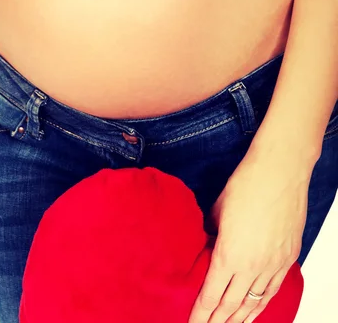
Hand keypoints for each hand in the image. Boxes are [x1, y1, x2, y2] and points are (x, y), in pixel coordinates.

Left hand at [188, 145, 310, 322]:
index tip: (193, 322)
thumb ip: (212, 234)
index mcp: (229, 254)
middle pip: (232, 305)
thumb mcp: (217, 211)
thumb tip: (209, 244)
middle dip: (217, 320)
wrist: (279, 173)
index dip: (201, 312)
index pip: (211, 294)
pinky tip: (255, 311)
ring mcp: (273, 263)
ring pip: (255, 302)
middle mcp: (252, 266)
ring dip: (240, 318)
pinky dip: (262, 303)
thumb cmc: (246, 185)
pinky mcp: (288, 257)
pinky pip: (273, 289)